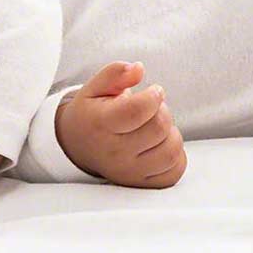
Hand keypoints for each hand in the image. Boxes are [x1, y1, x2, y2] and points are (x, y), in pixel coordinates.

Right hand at [55, 61, 187, 188]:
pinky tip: (161, 144)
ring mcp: (129, 172)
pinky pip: (173, 173)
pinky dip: (176, 157)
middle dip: (163, 111)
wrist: (76, 147)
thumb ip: (115, 73)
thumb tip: (139, 69)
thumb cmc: (91, 113)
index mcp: (101, 124)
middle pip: (159, 128)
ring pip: (171, 152)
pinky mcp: (141, 183)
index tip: (154, 91)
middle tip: (152, 108)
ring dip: (171, 133)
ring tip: (156, 127)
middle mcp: (115, 152)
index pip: (137, 111)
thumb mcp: (94, 87)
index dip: (154, 95)